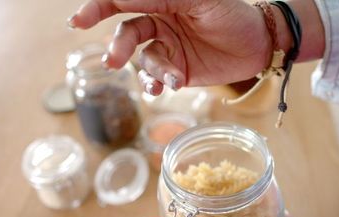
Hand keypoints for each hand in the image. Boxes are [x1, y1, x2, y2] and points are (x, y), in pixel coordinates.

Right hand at [69, 0, 277, 94]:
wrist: (258, 45)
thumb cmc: (234, 15)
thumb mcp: (201, 1)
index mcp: (163, 1)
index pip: (124, 2)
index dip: (98, 8)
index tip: (79, 20)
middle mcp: (160, 23)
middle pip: (127, 33)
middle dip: (119, 47)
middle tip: (115, 61)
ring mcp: (169, 49)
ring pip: (144, 60)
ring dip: (153, 71)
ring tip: (171, 78)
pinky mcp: (177, 71)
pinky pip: (157, 78)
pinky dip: (158, 83)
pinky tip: (169, 85)